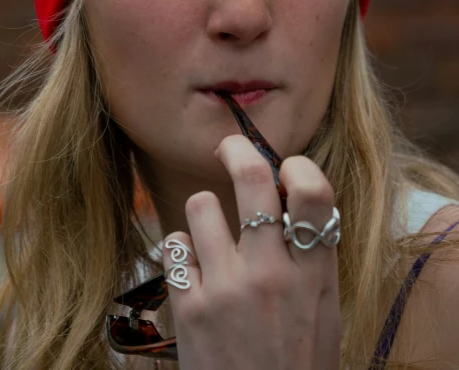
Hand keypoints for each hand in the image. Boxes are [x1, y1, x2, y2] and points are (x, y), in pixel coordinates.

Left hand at [162, 135, 340, 369]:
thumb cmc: (295, 367)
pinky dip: (181, 251)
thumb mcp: (322, 314)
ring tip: (209, 236)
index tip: (284, 168)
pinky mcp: (191, 306)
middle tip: (228, 148)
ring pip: (201, 204)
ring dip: (203, 214)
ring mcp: (229, 287)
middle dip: (236, 150)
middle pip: (252, 176)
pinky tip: (192, 271)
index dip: (297, 166)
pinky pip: (174, 243)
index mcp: (314, 276)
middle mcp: (273, 273)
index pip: (315, 193)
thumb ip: (311, 258)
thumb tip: (289, 200)